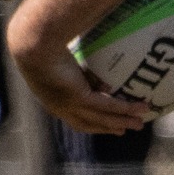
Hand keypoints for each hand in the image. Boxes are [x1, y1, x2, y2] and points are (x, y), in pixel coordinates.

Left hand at [24, 49, 152, 134]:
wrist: (33, 44)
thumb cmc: (39, 43)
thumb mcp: (58, 58)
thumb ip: (75, 65)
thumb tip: (92, 59)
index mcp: (51, 100)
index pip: (73, 117)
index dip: (89, 123)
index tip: (104, 125)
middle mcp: (60, 107)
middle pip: (89, 124)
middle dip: (107, 128)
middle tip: (124, 131)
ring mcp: (69, 105)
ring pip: (101, 119)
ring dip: (122, 122)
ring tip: (140, 124)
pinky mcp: (79, 97)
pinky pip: (107, 105)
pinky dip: (124, 107)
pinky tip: (139, 107)